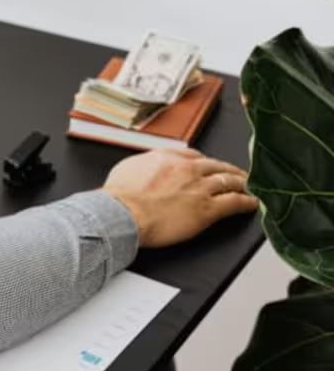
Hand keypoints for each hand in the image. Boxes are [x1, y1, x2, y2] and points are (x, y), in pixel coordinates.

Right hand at [102, 148, 258, 247]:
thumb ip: (142, 165)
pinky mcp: (207, 209)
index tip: (209, 166)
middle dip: (229, 170)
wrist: (120, 214)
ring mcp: (199, 188)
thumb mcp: (127, 169)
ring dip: (242, 184)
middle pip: (216, 166)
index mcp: (167, 157)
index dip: (205, 162)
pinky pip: (234, 202)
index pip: (195, 156)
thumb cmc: (118, 198)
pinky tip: (252, 203)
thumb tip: (143, 169)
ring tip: (249, 187)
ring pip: (229, 181)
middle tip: (237, 174)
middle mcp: (187, 169)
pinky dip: (246, 202)